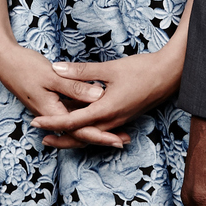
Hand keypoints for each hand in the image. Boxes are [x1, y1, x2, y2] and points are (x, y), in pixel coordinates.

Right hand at [0, 36, 110, 141]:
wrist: (3, 61)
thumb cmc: (25, 66)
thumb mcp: (51, 75)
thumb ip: (75, 87)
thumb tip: (98, 96)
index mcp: (53, 112)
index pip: (81, 130)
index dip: (101, 136)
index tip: (118, 140)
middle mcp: (53, 114)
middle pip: (81, 132)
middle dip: (103, 136)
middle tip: (125, 140)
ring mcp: (52, 108)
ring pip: (77, 123)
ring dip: (96, 127)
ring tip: (119, 129)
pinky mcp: (52, 101)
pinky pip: (72, 113)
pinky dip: (86, 115)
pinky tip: (98, 109)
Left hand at [29, 50, 182, 148]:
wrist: (170, 75)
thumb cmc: (142, 70)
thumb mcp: (110, 69)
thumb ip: (82, 72)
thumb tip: (57, 68)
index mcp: (106, 110)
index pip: (72, 122)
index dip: (52, 123)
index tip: (35, 123)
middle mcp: (112, 121)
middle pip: (81, 135)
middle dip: (60, 137)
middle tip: (41, 136)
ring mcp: (119, 121)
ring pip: (91, 133)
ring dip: (74, 133)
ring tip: (56, 130)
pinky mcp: (124, 116)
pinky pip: (101, 127)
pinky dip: (88, 127)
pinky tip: (82, 120)